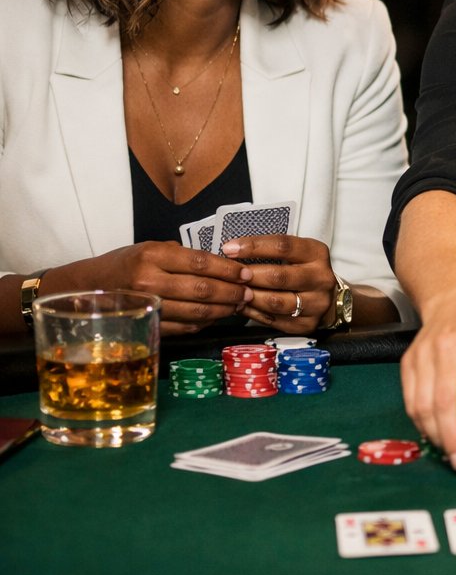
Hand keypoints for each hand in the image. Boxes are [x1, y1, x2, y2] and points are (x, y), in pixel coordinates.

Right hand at [71, 242, 251, 334]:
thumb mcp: (150, 248)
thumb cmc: (124, 264)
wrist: (87, 287)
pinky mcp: (146, 325)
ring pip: (197, 311)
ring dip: (224, 310)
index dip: (229, 269)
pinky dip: (205, 322)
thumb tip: (222, 262)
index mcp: (152, 256)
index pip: (201, 263)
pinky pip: (184, 326)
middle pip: (203, 290)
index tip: (246, 273)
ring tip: (238, 305)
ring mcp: (147, 306)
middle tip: (249, 292)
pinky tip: (216, 317)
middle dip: (232, 292)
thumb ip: (182, 254)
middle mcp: (149, 281)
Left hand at [221, 234, 337, 334]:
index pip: (283, 246)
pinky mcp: (308, 324)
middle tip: (230, 276)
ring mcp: (316, 303)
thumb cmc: (303, 270)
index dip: (254, 246)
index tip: (230, 249)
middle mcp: (321, 278)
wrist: (328, 297)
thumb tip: (233, 251)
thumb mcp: (297, 253)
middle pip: (278, 276)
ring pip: (275, 302)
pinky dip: (254, 313)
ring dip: (249, 297)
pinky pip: (274, 320)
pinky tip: (243, 306)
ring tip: (234, 292)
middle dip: (249, 275)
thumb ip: (272, 252)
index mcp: (317, 254)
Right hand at [400, 282, 455, 469]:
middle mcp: (451, 347)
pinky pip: (410, 400)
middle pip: (446, 402)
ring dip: (436, 435)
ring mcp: (425, 353)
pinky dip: (421, 423)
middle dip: (454, 438)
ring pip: (423, 405)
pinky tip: (435, 433)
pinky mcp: (409, 361)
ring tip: (450, 452)